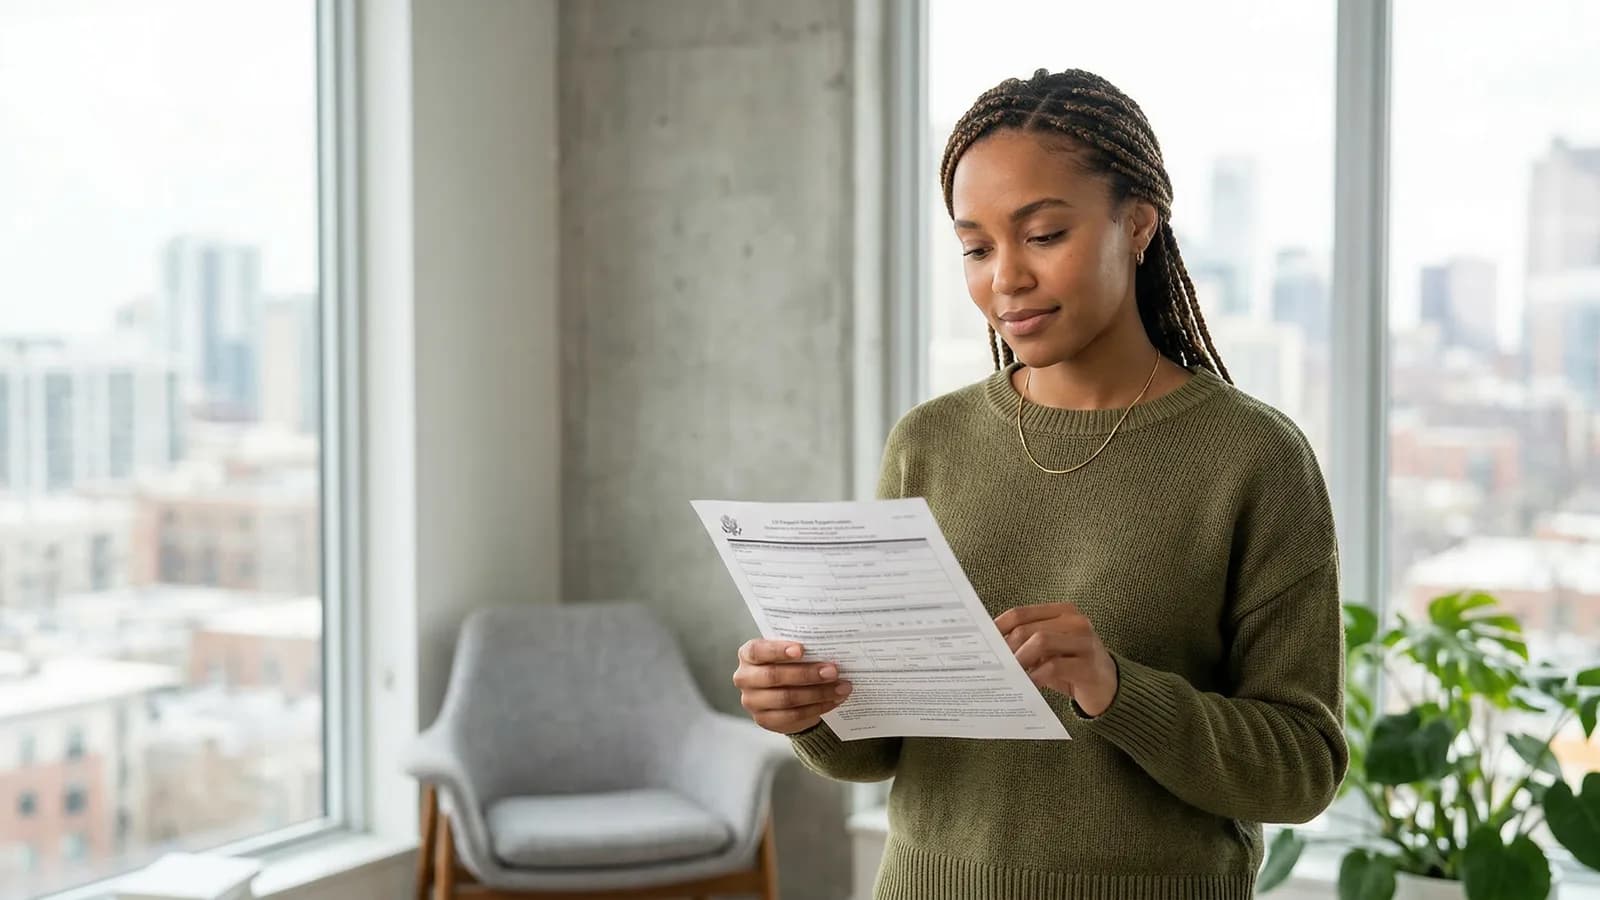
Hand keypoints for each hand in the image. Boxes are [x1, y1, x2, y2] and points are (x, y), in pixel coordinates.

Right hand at [732, 639, 852, 734]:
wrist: (785, 694)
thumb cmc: (788, 664)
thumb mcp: (790, 653)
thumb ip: (800, 650)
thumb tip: (828, 648)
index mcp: (748, 654)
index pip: (757, 651)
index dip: (778, 650)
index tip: (802, 650)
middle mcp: (745, 678)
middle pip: (774, 676)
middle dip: (807, 674)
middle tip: (833, 671)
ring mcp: (752, 702)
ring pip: (787, 698)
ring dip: (818, 693)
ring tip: (841, 687)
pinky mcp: (765, 720)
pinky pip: (794, 715)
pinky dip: (817, 708)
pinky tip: (834, 700)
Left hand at [995, 602, 1118, 716]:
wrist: (1110, 689)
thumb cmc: (1072, 668)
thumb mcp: (1048, 652)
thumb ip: (1026, 645)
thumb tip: (990, 648)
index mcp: (1063, 612)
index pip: (1020, 613)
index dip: (997, 628)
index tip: (981, 643)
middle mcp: (1076, 622)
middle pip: (1027, 628)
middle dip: (1006, 648)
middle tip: (994, 666)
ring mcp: (1085, 642)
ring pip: (1041, 641)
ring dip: (1020, 659)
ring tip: (1010, 674)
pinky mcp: (1089, 666)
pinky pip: (1054, 666)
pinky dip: (1036, 676)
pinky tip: (1029, 685)